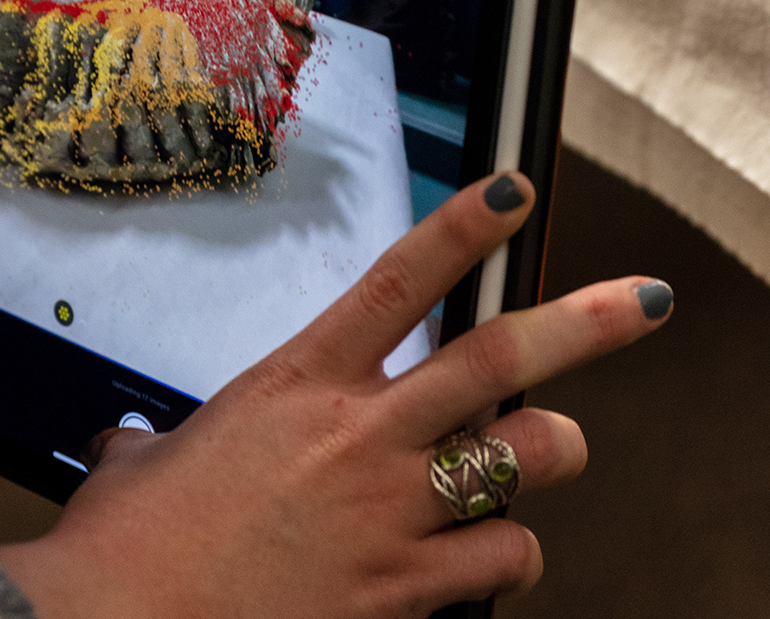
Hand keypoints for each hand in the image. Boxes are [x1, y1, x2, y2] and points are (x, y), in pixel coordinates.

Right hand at [0, 172, 672, 618]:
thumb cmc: (128, 549)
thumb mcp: (144, 468)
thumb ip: (160, 445)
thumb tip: (137, 450)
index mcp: (299, 384)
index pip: (401, 280)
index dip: (466, 228)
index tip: (514, 190)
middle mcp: (358, 435)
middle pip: (500, 357)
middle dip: (585, 324)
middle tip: (641, 301)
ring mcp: (389, 511)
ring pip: (526, 457)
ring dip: (552, 451)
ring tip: (555, 448)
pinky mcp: (400, 590)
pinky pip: (503, 559)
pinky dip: (511, 554)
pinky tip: (492, 554)